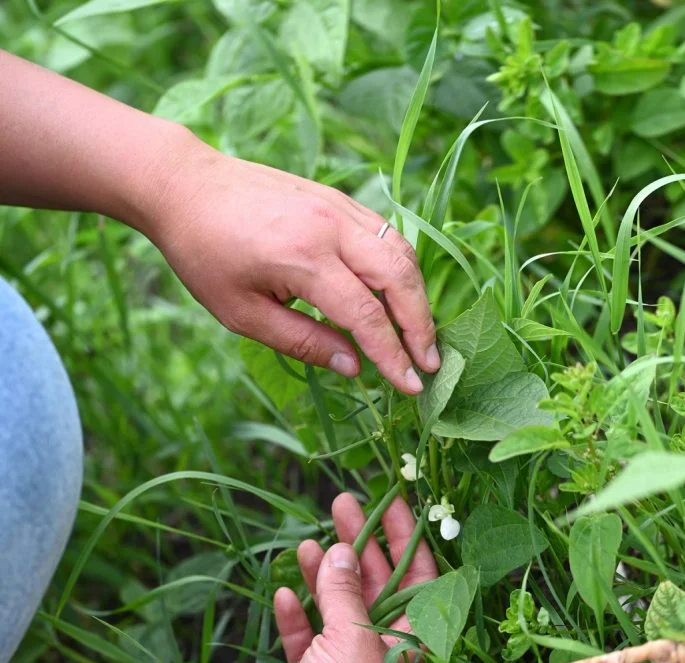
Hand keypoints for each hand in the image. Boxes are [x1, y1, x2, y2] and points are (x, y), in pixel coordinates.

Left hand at [148, 139, 439, 393]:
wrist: (185, 187)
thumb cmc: (205, 256)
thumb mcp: (242, 314)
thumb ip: (302, 341)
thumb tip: (354, 367)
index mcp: (304, 258)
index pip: (366, 315)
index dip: (393, 355)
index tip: (411, 386)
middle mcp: (330, 227)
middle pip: (398, 278)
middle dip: (421, 325)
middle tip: (430, 364)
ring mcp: (338, 206)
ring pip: (400, 251)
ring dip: (417, 296)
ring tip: (420, 336)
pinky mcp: (337, 198)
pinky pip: (386, 233)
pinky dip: (402, 268)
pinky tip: (399, 297)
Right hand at [257, 493, 437, 662]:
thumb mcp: (353, 636)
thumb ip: (345, 591)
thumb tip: (342, 551)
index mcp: (418, 642)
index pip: (420, 576)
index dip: (404, 537)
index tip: (389, 500)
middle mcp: (391, 655)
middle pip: (379, 587)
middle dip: (360, 546)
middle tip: (341, 505)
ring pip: (341, 611)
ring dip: (326, 577)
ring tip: (311, 543)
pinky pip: (310, 643)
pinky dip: (298, 618)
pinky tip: (283, 593)